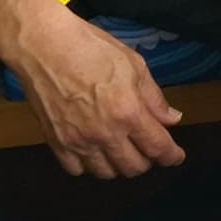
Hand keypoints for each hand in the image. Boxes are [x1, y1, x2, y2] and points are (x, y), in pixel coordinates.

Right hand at [2, 1, 185, 179]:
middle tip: (148, 148)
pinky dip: (89, 166)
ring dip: (119, 165)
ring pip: (106, 173)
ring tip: (122, 149)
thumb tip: (171, 119)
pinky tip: (94, 151)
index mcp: (128, 112)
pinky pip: (76, 170)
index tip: (176, 157)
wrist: (44, 47)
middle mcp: (105, 134)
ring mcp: (78, 142)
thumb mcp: (134, 65)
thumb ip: (154, 98)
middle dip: (147, 161)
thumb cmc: (92, 49)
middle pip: (133, 167)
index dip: (171, 156)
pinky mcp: (56, 143)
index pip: (157, 147)